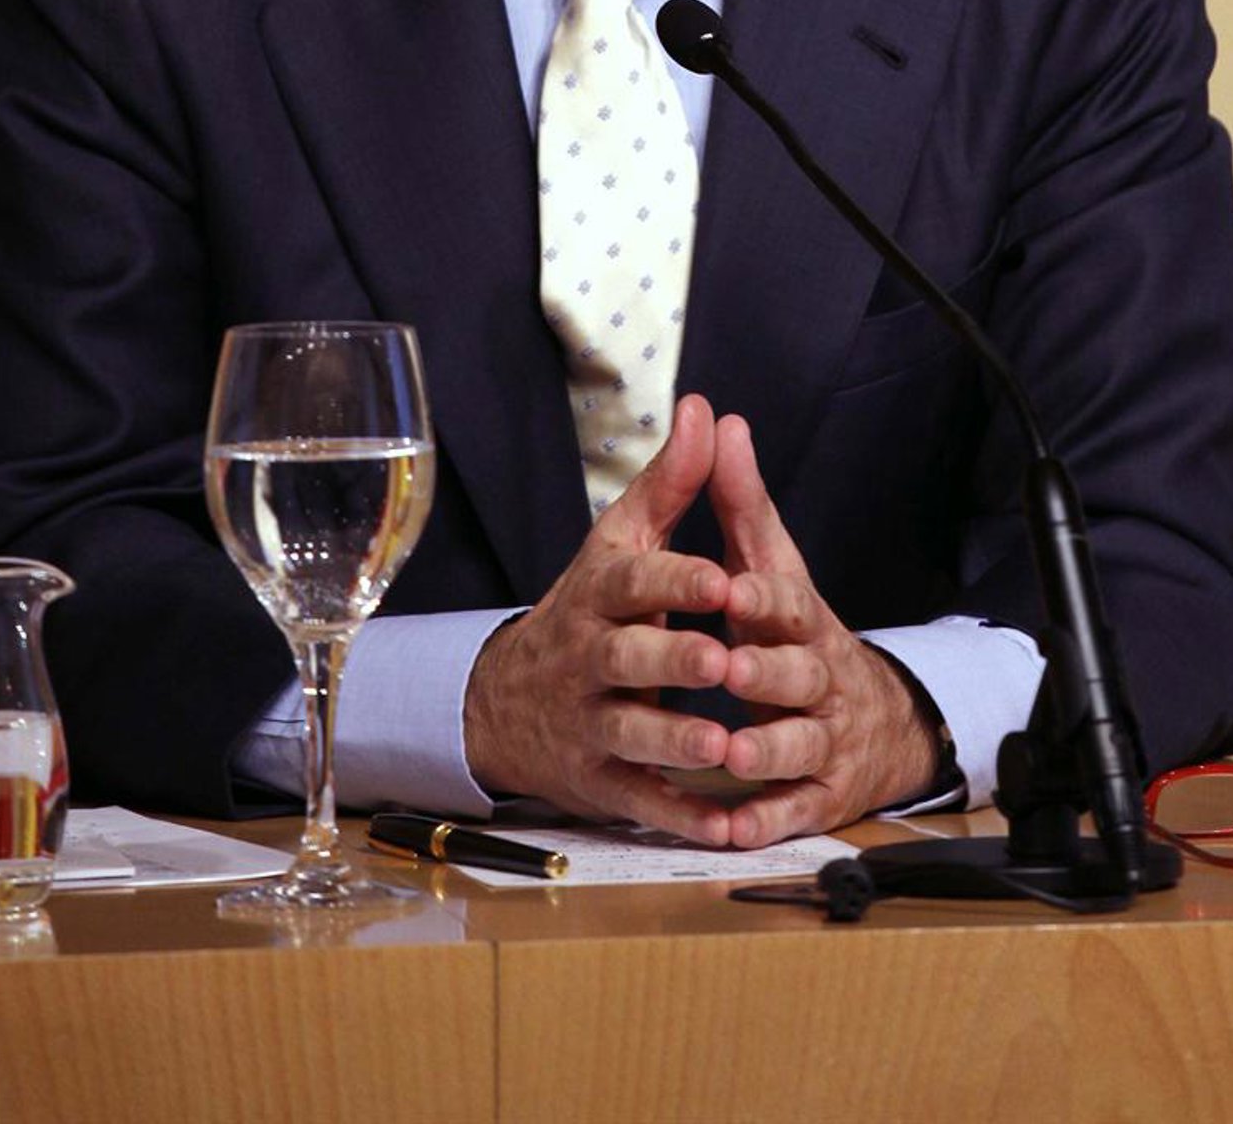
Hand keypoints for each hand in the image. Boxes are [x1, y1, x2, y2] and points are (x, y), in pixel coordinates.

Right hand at [462, 395, 740, 843]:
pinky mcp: (597, 780)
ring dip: (677, 743)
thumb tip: (704, 407)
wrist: (506, 699)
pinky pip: (639, 802)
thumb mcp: (621, 540)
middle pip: (629, 661)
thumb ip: (671, 481)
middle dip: (675, 663)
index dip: (675, 584)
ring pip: (631, 734)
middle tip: (725, 664)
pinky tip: (724, 824)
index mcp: (599, 594)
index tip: (721, 579)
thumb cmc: (590, 606)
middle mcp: (589, 659)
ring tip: (724, 746)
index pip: (634, 584)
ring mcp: (589, 723)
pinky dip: (680, 817)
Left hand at [709, 410, 941, 847]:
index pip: (788, 602)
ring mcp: (824, 740)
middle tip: (726, 669)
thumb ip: (742, 501)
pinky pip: (795, 811)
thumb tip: (721, 420)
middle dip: (765, 673)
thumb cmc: (799, 633)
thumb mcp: (776, 565)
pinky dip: (766, 821)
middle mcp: (819, 679)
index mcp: (802, 621)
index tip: (731, 588)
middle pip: (799, 675)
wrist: (875, 719)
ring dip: (765, 751)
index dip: (762, 597)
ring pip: (799, 747)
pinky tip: (734, 828)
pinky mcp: (821, 794)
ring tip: (729, 753)